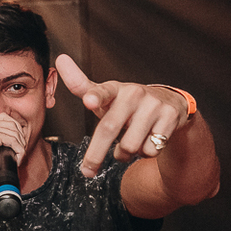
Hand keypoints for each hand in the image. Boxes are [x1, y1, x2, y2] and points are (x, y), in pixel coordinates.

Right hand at [0, 113, 24, 192]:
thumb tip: (17, 134)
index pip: (5, 118)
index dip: (16, 131)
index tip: (20, 144)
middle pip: (11, 123)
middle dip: (21, 137)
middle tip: (21, 151)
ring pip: (13, 131)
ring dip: (21, 145)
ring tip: (19, 157)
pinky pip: (12, 140)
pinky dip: (19, 150)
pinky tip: (17, 160)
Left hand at [55, 54, 187, 176]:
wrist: (169, 104)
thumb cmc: (127, 103)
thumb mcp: (106, 94)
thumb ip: (80, 84)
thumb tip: (60, 59)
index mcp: (115, 89)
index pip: (102, 91)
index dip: (95, 96)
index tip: (88, 101)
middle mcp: (134, 94)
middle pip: (110, 128)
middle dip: (95, 154)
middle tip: (87, 171)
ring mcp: (153, 105)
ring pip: (131, 146)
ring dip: (125, 154)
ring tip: (128, 144)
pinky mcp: (170, 117)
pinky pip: (151, 149)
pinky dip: (145, 153)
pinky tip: (148, 141)